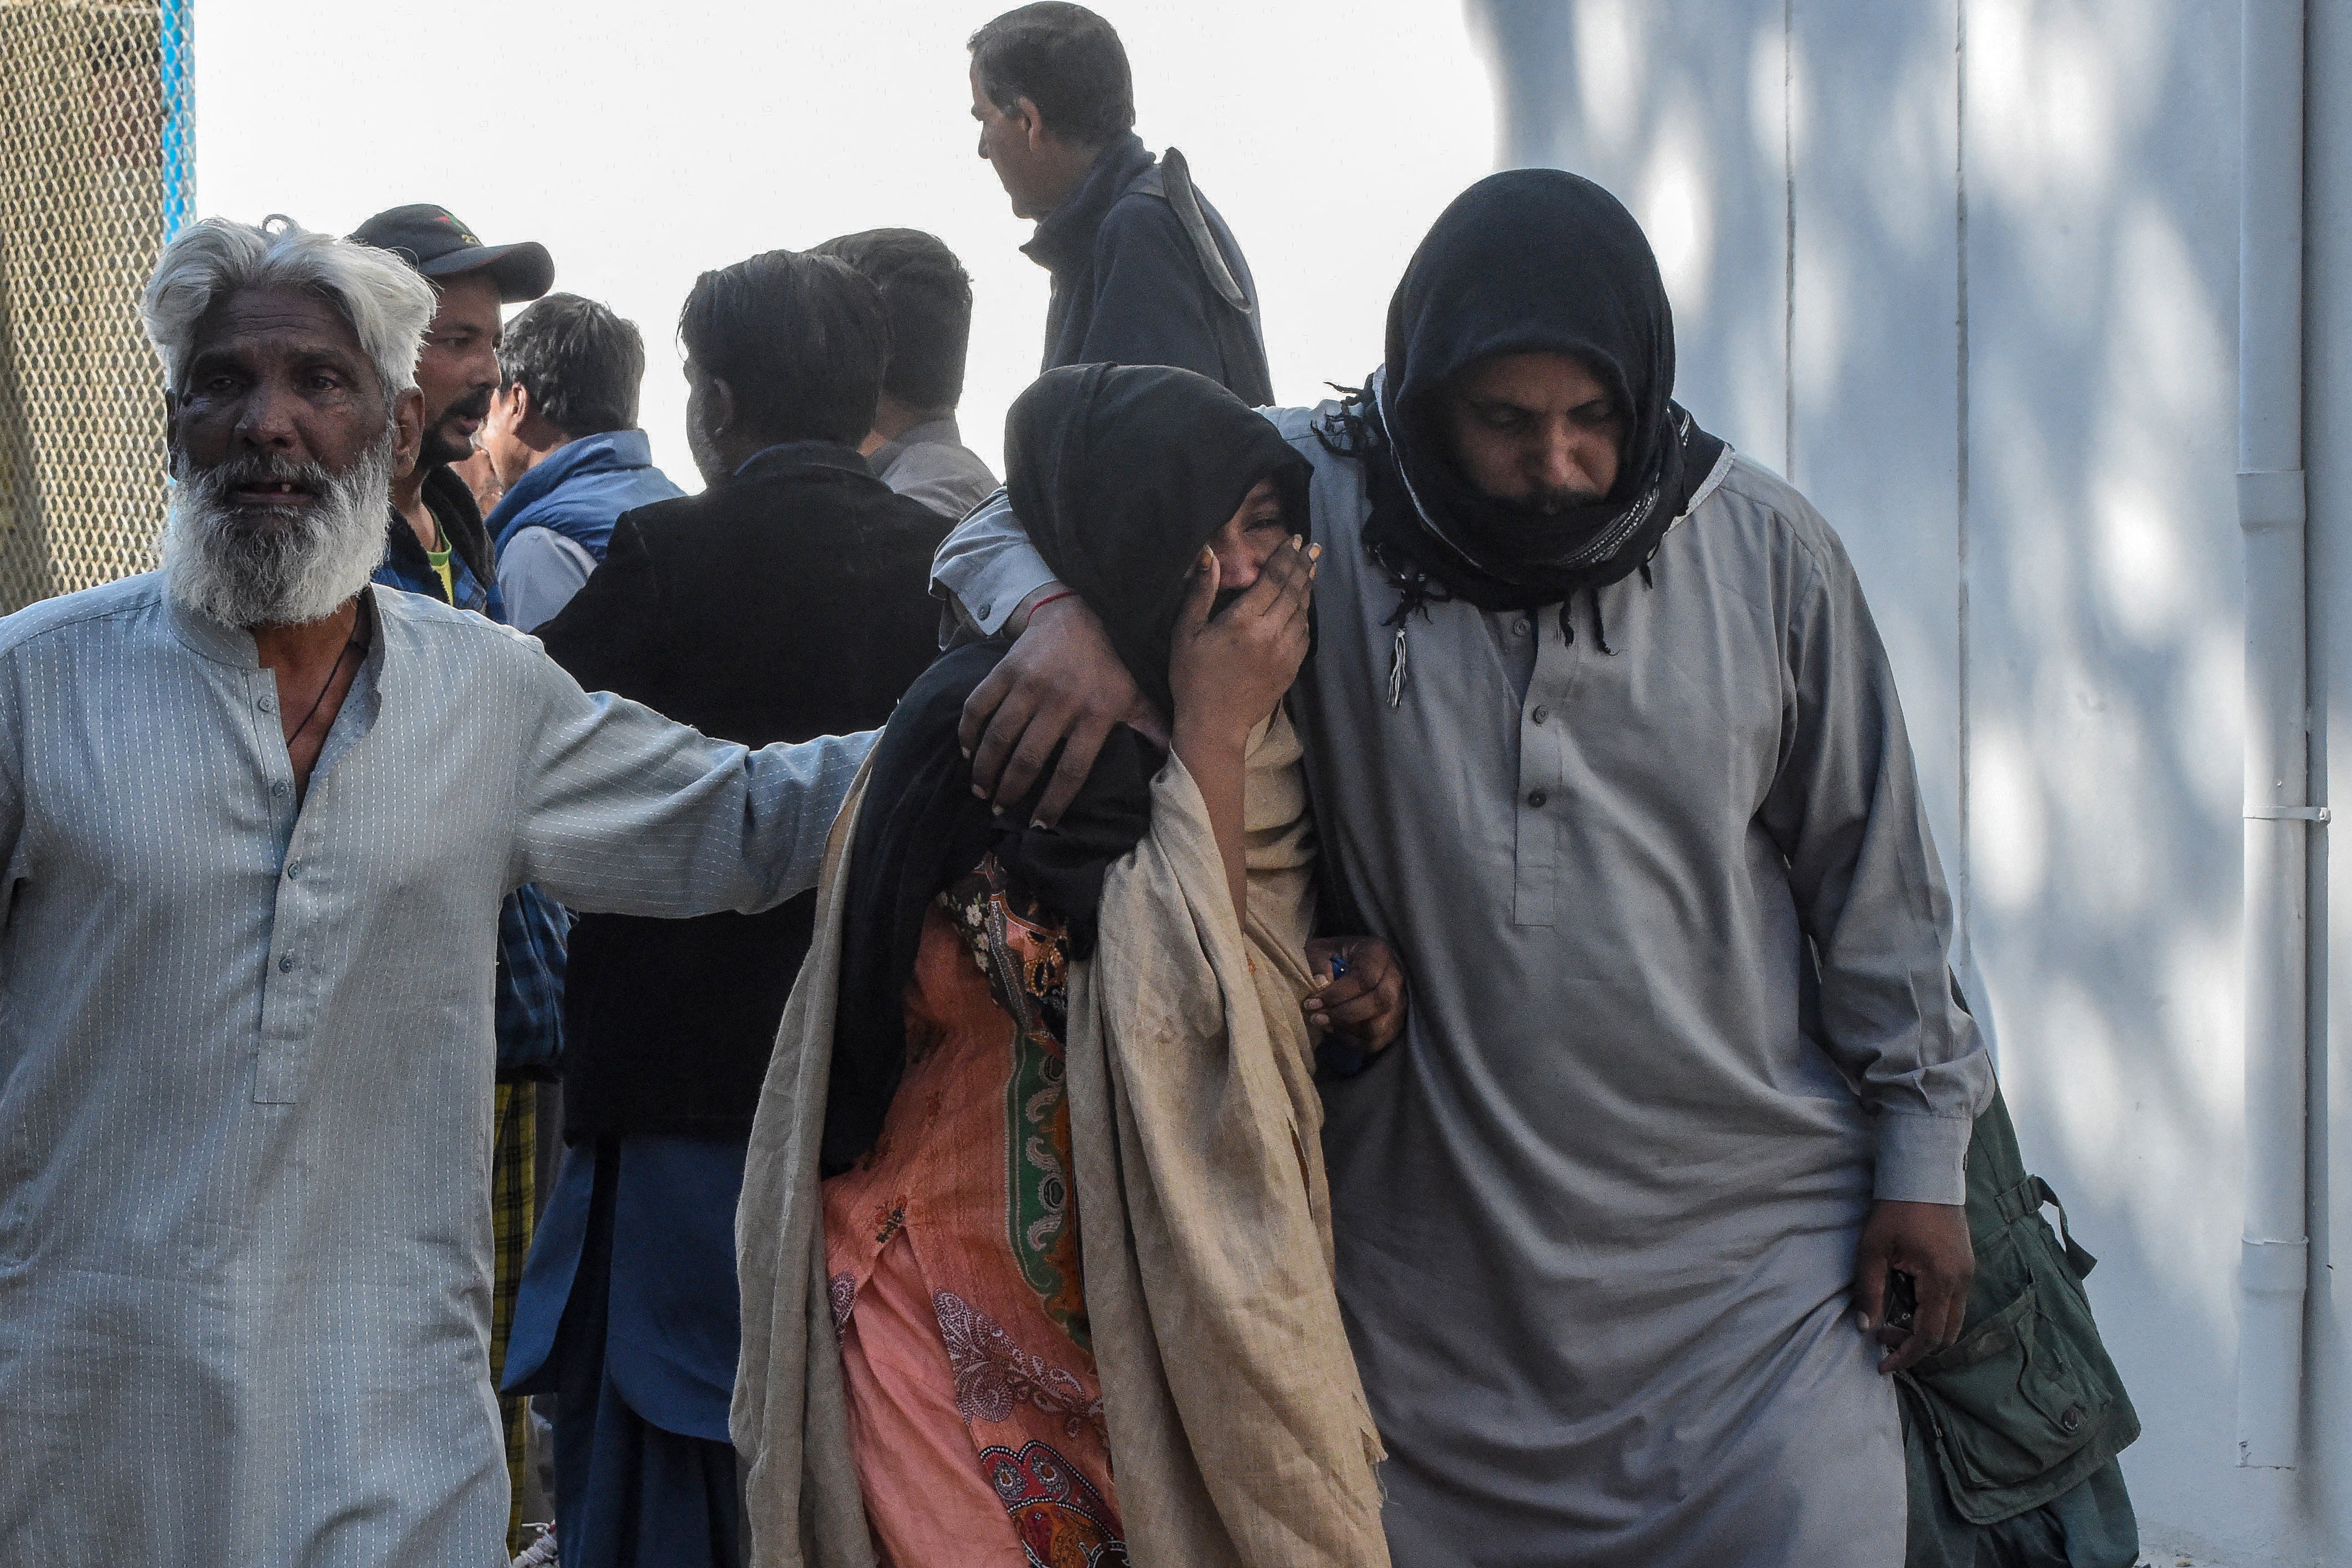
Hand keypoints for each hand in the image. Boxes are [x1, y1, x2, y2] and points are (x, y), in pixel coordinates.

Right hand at [959, 593, 1165, 825]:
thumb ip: (1151, 729)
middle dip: (1011, 791)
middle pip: (1029, 759)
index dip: (1053, 803)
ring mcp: (1031, 684)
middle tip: (1000, 811)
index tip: (1039, 825)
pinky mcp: (1006, 669)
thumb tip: (1178, 762)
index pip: (1072, 771)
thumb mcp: (1135, 694)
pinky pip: (979, 705)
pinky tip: (965, 751)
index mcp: (1096, 713)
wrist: (1077, 613)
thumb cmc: (1110, 663)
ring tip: (981, 791)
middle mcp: (1062, 700)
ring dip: (985, 769)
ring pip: (1000, 736)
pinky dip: (968, 730)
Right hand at [1168, 537, 1315, 746]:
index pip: (1273, 579)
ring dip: (1307, 587)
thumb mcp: (1186, 633)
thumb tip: (1210, 556)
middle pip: (1293, 591)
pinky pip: (1305, 633)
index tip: (1294, 540)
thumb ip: (1201, 593)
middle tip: (1310, 547)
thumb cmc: (1193, 677)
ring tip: (1311, 568)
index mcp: (1244, 621)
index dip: (1284, 557)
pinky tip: (1304, 606)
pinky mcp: (1291, 668)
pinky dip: (1306, 614)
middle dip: (1302, 566)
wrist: (1214, 725)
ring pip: (1303, 611)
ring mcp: (1285, 652)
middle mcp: (1271, 633)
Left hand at [1303, 936, 1407, 1051]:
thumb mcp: (1322, 950)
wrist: (1355, 962)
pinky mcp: (1396, 1021)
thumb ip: (1318, 961)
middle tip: (1316, 1016)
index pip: (1365, 978)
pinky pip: (1377, 1040)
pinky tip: (1336, 1029)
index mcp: (1379, 953)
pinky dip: (1354, 1040)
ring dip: (1347, 1029)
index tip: (1313, 1002)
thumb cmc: (1336, 956)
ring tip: (1324, 1023)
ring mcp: (1400, 1001)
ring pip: (1379, 1026)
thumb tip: (1320, 983)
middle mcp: (1396, 977)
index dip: (1338, 994)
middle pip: (1379, 1003)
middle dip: (1343, 1014)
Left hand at [1852, 1199, 1973, 1373]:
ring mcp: (1967, 1273)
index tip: (1883, 1365)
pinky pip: (1954, 1302)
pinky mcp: (1965, 1264)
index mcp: (1941, 1281)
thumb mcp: (1873, 1249)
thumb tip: (1865, 1328)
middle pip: (1946, 1335)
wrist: (1924, 1175)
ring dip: (1926, 1330)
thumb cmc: (1895, 1209)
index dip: (1905, 1355)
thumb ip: (1869, 1290)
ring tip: (1893, 1322)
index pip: (1928, 1336)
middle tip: (1884, 1339)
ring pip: (1953, 1320)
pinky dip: (1933, 1312)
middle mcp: (1961, 1281)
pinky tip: (1908, 1301)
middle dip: (1916, 1346)